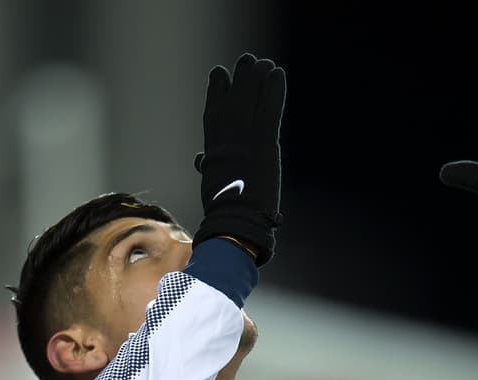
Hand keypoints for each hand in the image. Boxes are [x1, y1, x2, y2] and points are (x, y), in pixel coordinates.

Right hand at [192, 53, 286, 266]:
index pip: (214, 113)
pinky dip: (274, 90)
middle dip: (240, 80)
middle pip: (232, 100)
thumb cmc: (224, 212)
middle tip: (246, 61)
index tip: (219, 74)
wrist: (235, 221)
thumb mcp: (212, 184)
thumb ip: (209, 167)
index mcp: (213, 150)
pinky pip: (270, 110)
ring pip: (250, 100)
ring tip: (262, 62)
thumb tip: (199, 159)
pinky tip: (277, 73)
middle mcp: (226, 140)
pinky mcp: (264, 144)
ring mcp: (245, 140)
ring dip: (256, 79)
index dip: (217, 92)